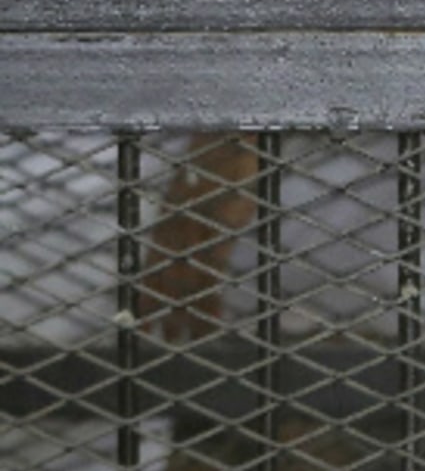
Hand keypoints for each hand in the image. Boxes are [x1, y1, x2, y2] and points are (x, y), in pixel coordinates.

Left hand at [138, 137, 258, 342]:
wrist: (232, 132)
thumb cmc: (223, 152)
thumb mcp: (201, 182)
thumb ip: (194, 207)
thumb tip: (195, 227)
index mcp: (169, 215)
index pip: (154, 262)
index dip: (149, 292)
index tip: (145, 317)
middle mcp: (176, 225)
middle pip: (166, 277)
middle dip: (164, 308)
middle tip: (163, 337)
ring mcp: (197, 228)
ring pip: (186, 282)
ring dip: (186, 313)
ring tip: (187, 338)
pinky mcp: (221, 229)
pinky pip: (211, 274)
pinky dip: (211, 300)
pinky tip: (213, 318)